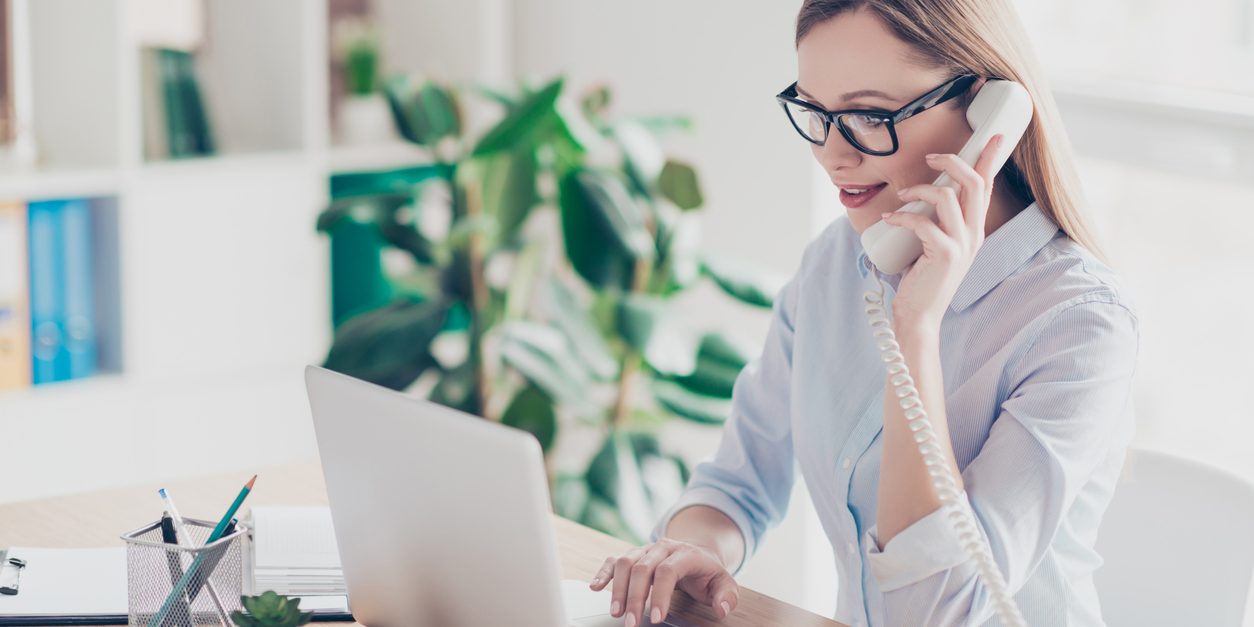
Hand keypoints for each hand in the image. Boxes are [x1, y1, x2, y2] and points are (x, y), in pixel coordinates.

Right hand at [588, 537, 738, 624]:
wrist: (696, 552)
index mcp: (684, 553)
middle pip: (642, 567)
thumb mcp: (724, 582)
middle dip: (634, 597)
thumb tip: (721, 608)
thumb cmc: (707, 573)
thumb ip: (726, 595)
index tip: (655, 618)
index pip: (667, 571)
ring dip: (617, 588)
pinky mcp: (633, 555)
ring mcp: (645, 550)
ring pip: (625, 562)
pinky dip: (603, 572)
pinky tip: (595, 587)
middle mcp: (662, 548)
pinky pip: (614, 560)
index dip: (659, 594)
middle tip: (630, 623)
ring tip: (615, 612)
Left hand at [880, 133, 1003, 328]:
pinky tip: (890, 217)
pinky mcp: (945, 255)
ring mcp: (962, 245)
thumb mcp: (934, 244)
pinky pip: (924, 222)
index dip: (990, 160)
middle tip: (932, 156)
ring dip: (920, 188)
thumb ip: (935, 221)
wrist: (919, 315)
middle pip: (975, 183)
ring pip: (949, 198)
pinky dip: (903, 215)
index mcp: (973, 230)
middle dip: (954, 161)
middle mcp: (974, 235)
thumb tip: (918, 193)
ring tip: (902, 194)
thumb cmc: (921, 279)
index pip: (987, 187)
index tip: (995, 137)